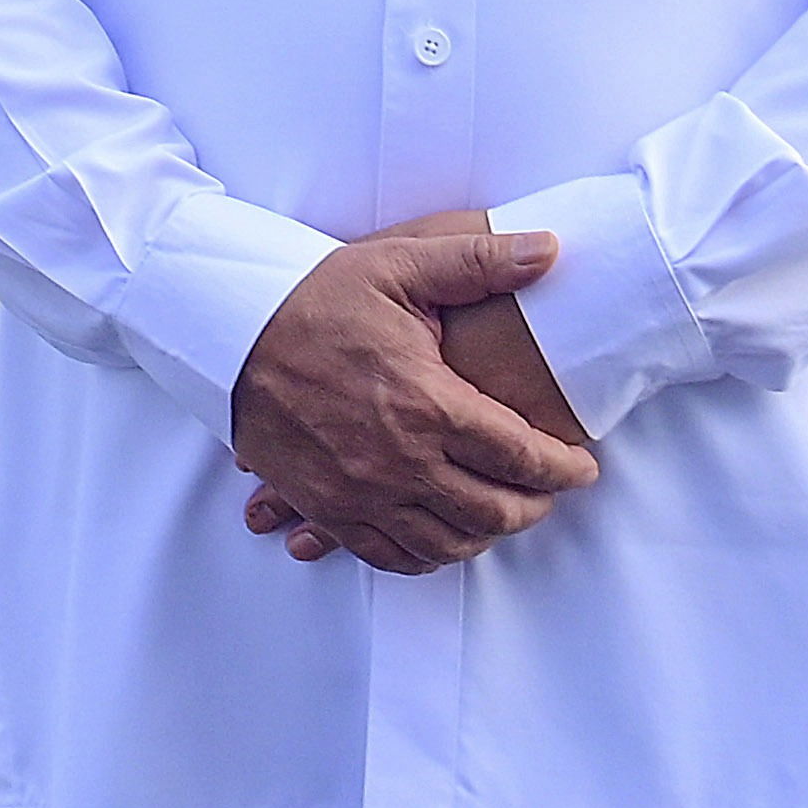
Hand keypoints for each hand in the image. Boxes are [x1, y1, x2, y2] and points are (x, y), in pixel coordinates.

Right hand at [227, 224, 587, 571]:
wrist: (225, 331)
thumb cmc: (312, 296)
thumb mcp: (397, 265)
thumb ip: (478, 263)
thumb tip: (551, 251)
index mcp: (426, 403)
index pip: (520, 455)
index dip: (564, 468)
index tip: (582, 467)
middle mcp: (397, 461)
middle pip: (492, 511)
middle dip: (534, 507)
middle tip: (548, 491)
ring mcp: (358, 493)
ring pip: (445, 544)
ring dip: (485, 535)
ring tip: (501, 512)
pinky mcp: (325, 507)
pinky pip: (388, 556)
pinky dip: (426, 557)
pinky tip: (442, 537)